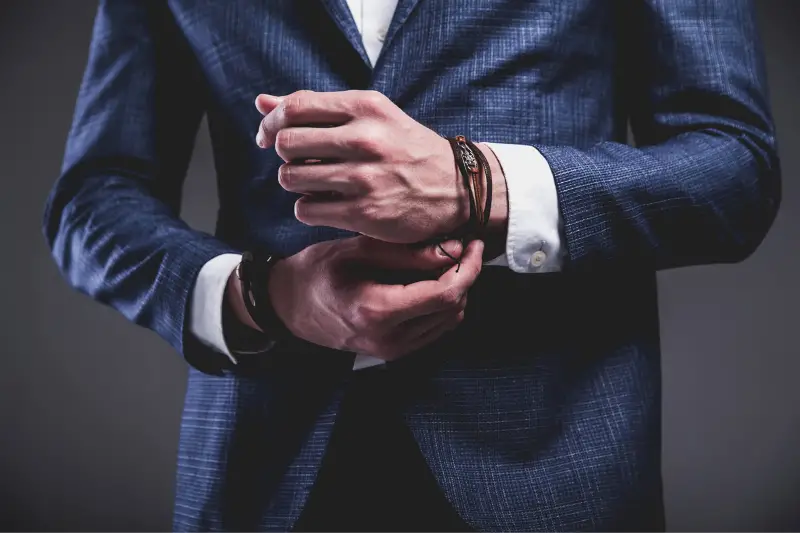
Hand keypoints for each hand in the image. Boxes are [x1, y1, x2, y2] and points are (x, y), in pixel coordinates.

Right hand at [230, 236, 483, 360]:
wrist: (290, 305)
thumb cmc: (317, 272)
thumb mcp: (359, 251)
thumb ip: (409, 253)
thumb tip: (456, 250)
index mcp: (378, 311)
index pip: (445, 294)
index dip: (469, 267)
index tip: (474, 243)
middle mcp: (390, 339)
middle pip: (453, 308)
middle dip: (465, 276)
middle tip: (461, 246)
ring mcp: (393, 351)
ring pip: (449, 320)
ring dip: (456, 290)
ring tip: (447, 260)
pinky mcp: (395, 352)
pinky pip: (435, 328)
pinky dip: (442, 304)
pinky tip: (432, 280)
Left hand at [253, 90, 472, 243]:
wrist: (457, 188)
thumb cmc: (406, 149)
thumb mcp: (371, 116)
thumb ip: (317, 108)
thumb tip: (261, 101)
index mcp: (366, 108)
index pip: (295, 107)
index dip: (272, 122)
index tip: (268, 134)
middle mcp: (365, 139)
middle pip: (287, 144)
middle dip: (284, 155)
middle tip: (298, 162)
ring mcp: (364, 178)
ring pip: (291, 178)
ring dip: (295, 182)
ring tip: (315, 183)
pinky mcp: (364, 213)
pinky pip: (306, 210)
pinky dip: (308, 208)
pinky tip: (325, 204)